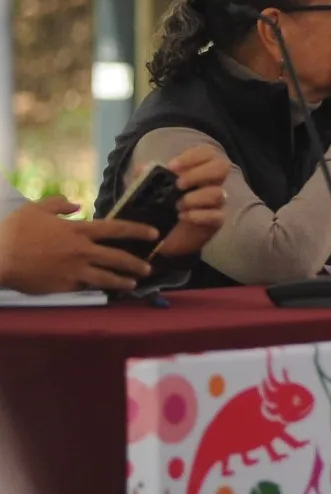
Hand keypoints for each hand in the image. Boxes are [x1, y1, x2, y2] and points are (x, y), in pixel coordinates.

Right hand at [0, 196, 155, 293]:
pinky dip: (96, 288)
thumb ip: (58, 203)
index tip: (154, 233)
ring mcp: (74, 270)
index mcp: (77, 230)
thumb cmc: (15, 231)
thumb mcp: (36, 209)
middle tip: (148, 267)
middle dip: (136, 263)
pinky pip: (85, 287)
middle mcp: (81, 251)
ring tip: (134, 284)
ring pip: (106, 277)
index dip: (137, 230)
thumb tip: (76, 204)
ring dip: (122, 281)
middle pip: (117, 257)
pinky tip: (103, 291)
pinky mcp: (64, 286)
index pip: (116, 228)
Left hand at [155, 146, 229, 258]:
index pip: (206, 153)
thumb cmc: (156, 209)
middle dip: (199, 173)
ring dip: (197, 197)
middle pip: (221, 167)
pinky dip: (200, 215)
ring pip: (219, 193)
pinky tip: (184, 216)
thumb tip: (144, 167)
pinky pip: (217, 215)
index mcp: (196, 171)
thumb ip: (145, 178)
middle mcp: (209, 184)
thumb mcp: (146, 191)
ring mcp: (214, 203)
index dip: (192, 157)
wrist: (158, 238)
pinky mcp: (214, 222)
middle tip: (179, 184)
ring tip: (178, 205)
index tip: (172, 167)